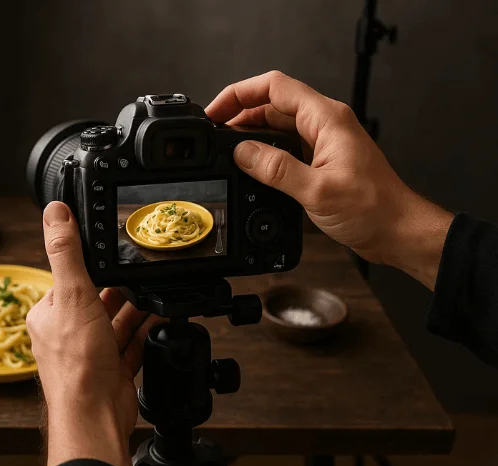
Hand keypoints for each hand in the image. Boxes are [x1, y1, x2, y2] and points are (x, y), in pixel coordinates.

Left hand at [26, 201, 160, 465]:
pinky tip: (162, 320)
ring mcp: (91, 354)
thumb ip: (66, 252)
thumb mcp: (72, 295)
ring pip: (117, 323)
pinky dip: (147, 333)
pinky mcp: (113, 371)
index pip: (69, 280)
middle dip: (120, 289)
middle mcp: (68, 334)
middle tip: (142, 272)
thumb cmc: (76, 363)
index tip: (111, 253)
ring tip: (156, 293)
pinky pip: (133, 345)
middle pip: (98, 301)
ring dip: (136, 310)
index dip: (91, 267)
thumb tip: (54, 213)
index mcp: (49, 315)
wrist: (96, 416)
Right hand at [205, 71, 453, 288]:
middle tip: (215, 135)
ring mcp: (323, 142)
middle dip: (240, 115)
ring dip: (251, 135)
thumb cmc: (373, 209)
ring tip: (227, 151)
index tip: (216, 111)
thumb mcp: (317, 190)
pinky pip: (286, 146)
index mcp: (327, 119)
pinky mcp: (321, 160)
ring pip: (277, 126)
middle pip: (272, 104)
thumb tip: (242, 153)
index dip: (239, 94)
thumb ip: (276, 169)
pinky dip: (264, 153)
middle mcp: (325, 124)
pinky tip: (251, 168)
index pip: (274, 87)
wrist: (397, 231)